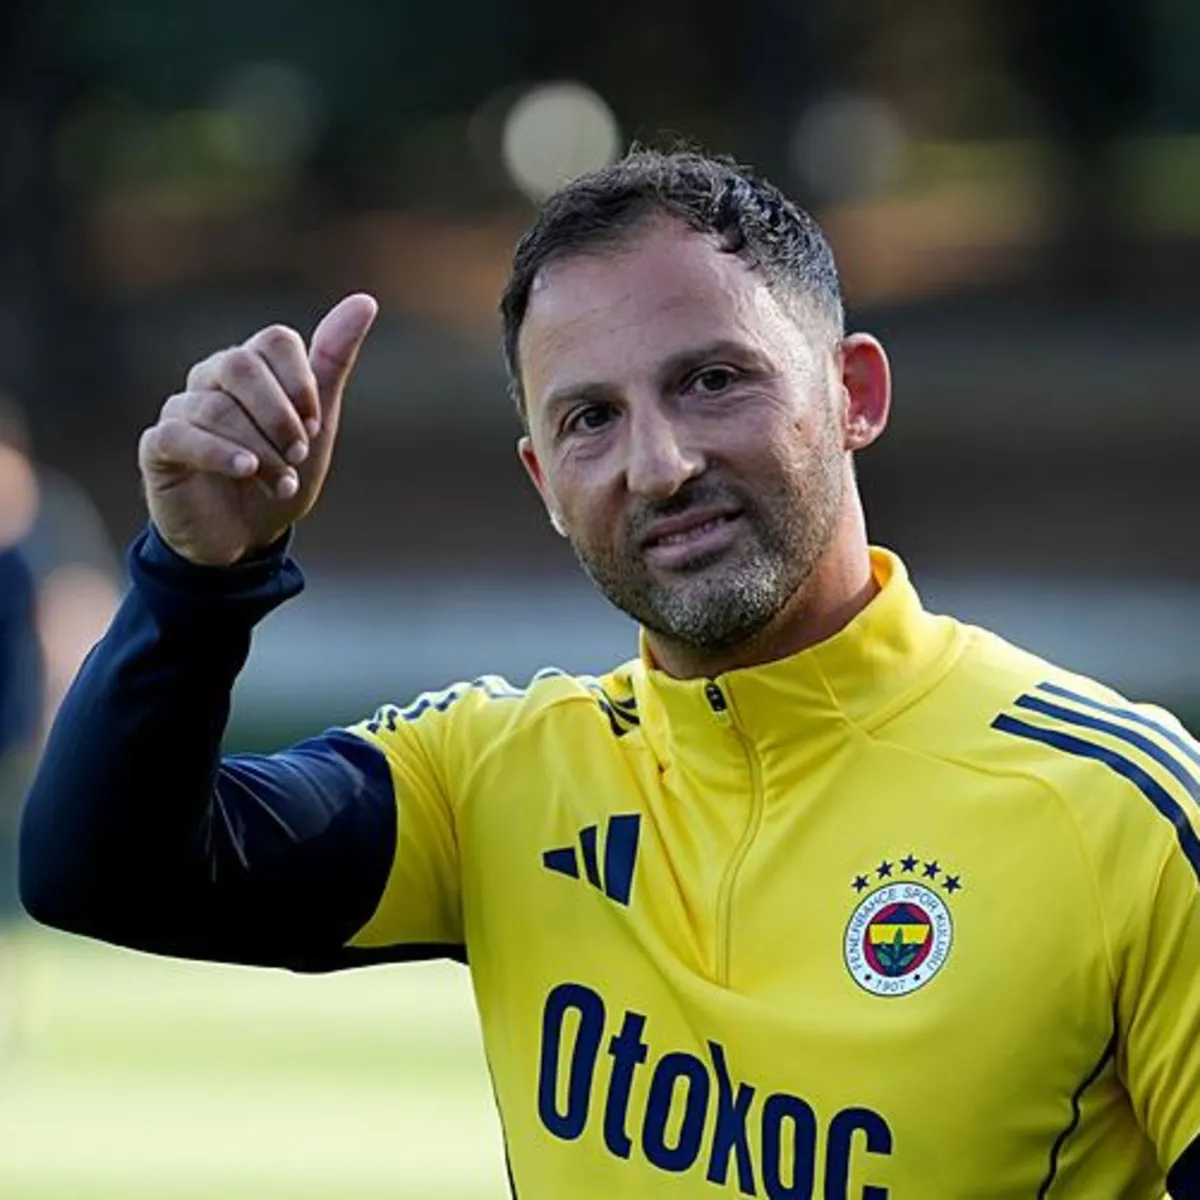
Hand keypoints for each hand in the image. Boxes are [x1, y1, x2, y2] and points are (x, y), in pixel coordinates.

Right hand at [138, 293, 377, 565]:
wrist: (246, 538)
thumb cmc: (281, 473)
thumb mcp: (318, 424)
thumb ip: (332, 363)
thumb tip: (364, 301)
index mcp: (253, 367)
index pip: (275, 340)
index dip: (301, 382)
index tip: (315, 424)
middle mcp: (212, 378)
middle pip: (242, 365)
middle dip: (280, 415)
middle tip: (299, 453)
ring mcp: (182, 409)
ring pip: (217, 406)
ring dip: (261, 449)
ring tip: (281, 482)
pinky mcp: (159, 445)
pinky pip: (182, 433)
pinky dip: (219, 452)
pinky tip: (246, 470)